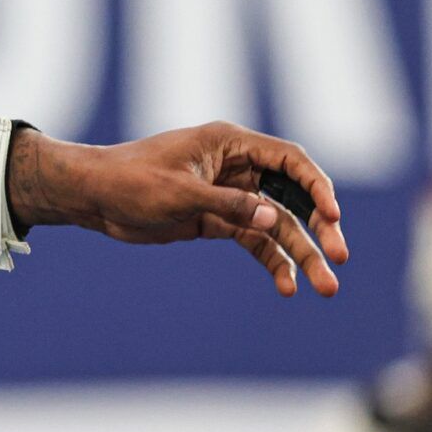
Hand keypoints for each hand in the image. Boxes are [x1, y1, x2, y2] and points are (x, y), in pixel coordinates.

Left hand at [11, 122, 349, 297]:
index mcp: (229, 143)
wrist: (92, 197)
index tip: (334, 216)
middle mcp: (236, 167)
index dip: (317, 186)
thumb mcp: (177, 193)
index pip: (290, 159)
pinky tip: (287, 287)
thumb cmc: (129, 181)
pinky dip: (273, 262)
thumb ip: (227, 204)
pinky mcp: (217, 220)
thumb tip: (274, 221)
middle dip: (320, 227)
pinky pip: (256, 241)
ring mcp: (229, 195)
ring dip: (303, 254)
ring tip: (325, 288)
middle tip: (339, 257)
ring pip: (278, 225)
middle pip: (293, 196)